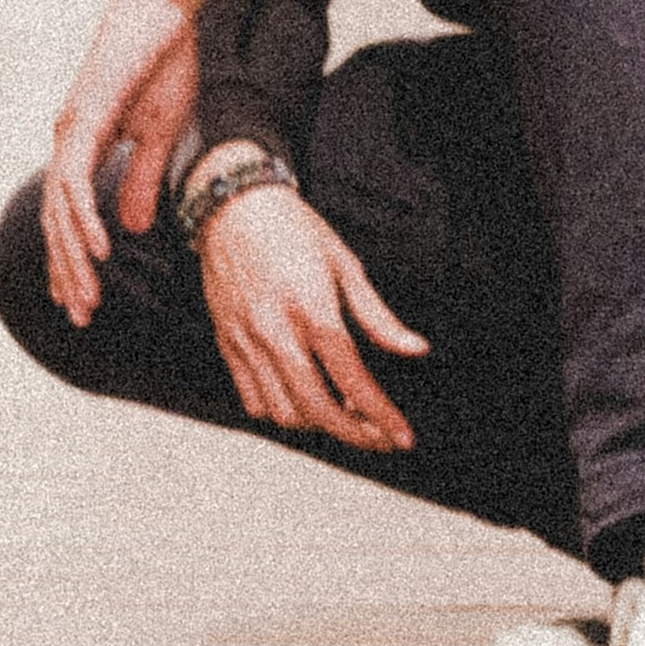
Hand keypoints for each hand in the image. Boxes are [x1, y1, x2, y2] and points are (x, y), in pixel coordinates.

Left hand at [37, 0, 213, 325]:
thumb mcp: (160, 135)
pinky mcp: (84, 118)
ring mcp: (71, 127)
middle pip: (56, 220)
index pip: (67, 213)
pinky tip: (99, 251)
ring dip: (73, 258)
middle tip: (78, 316)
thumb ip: (142, 181)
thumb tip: (128, 229)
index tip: (80, 299)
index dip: (71, 258)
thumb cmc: (164, 61)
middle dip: (66, 272)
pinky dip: (85, 220)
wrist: (167, 9)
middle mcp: (67, 137)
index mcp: (83, 142)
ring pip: (61, 209)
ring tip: (86, 299)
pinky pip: (77, 181)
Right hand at [197, 186, 428, 452]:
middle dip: (353, 433)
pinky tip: (303, 397)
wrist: (232, 207)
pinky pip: (253, 400)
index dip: (380, 414)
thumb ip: (378, 317)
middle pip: (315, 407)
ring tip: (342, 411)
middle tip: (378, 436)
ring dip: (318, 423)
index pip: (351, 377)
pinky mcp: (228, 344)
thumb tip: (416, 349)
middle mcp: (276, 330)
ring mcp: (247, 341)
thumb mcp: (346, 265)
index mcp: (312, 308)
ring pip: (283, 412)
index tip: (402, 438)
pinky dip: (282, 411)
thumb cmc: (294, 230)